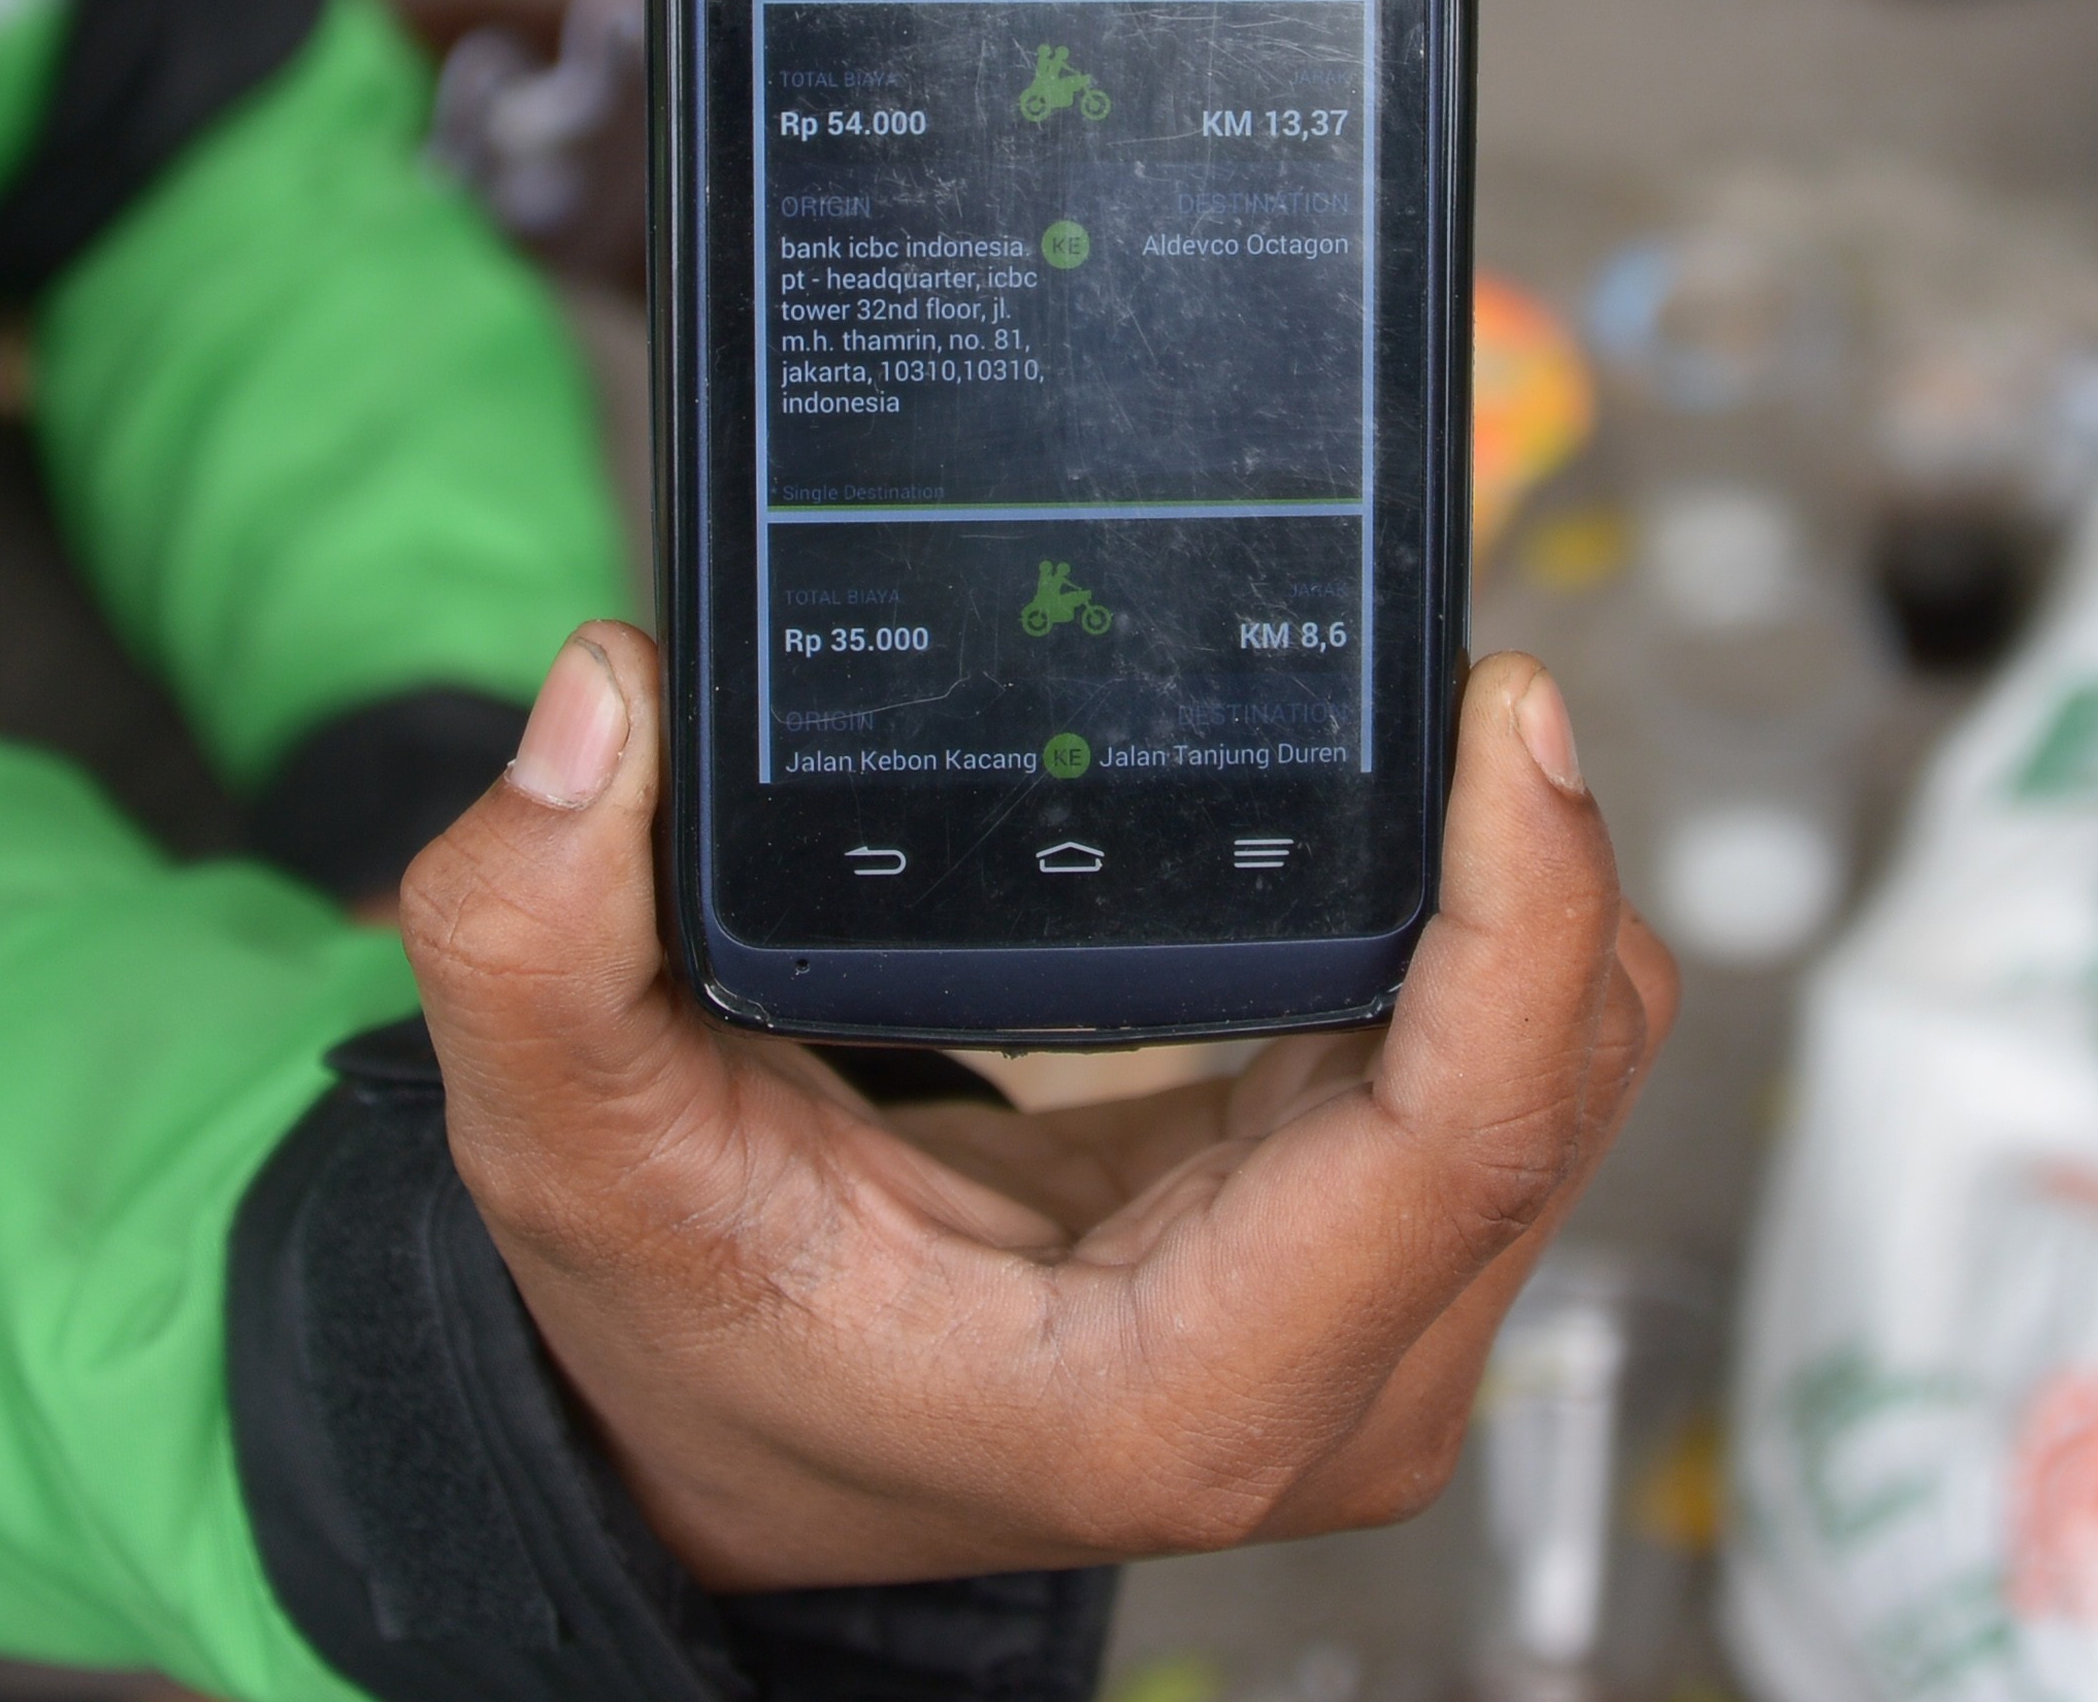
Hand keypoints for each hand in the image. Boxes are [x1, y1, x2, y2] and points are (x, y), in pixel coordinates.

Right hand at [404, 625, 1674, 1587]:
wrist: (705, 1443)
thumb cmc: (671, 1317)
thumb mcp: (561, 1136)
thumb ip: (536, 935)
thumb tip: (609, 699)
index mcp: (1178, 1391)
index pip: (1462, 1135)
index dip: (1527, 909)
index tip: (1511, 708)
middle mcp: (1324, 1392)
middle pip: (1558, 1085)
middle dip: (1541, 863)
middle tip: (1449, 654)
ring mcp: (1362, 1335)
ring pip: (1562, 1068)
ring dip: (1522, 894)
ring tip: (1421, 722)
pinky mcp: (1359, 1257)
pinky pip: (1498, 1070)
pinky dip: (1475, 933)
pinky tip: (1387, 818)